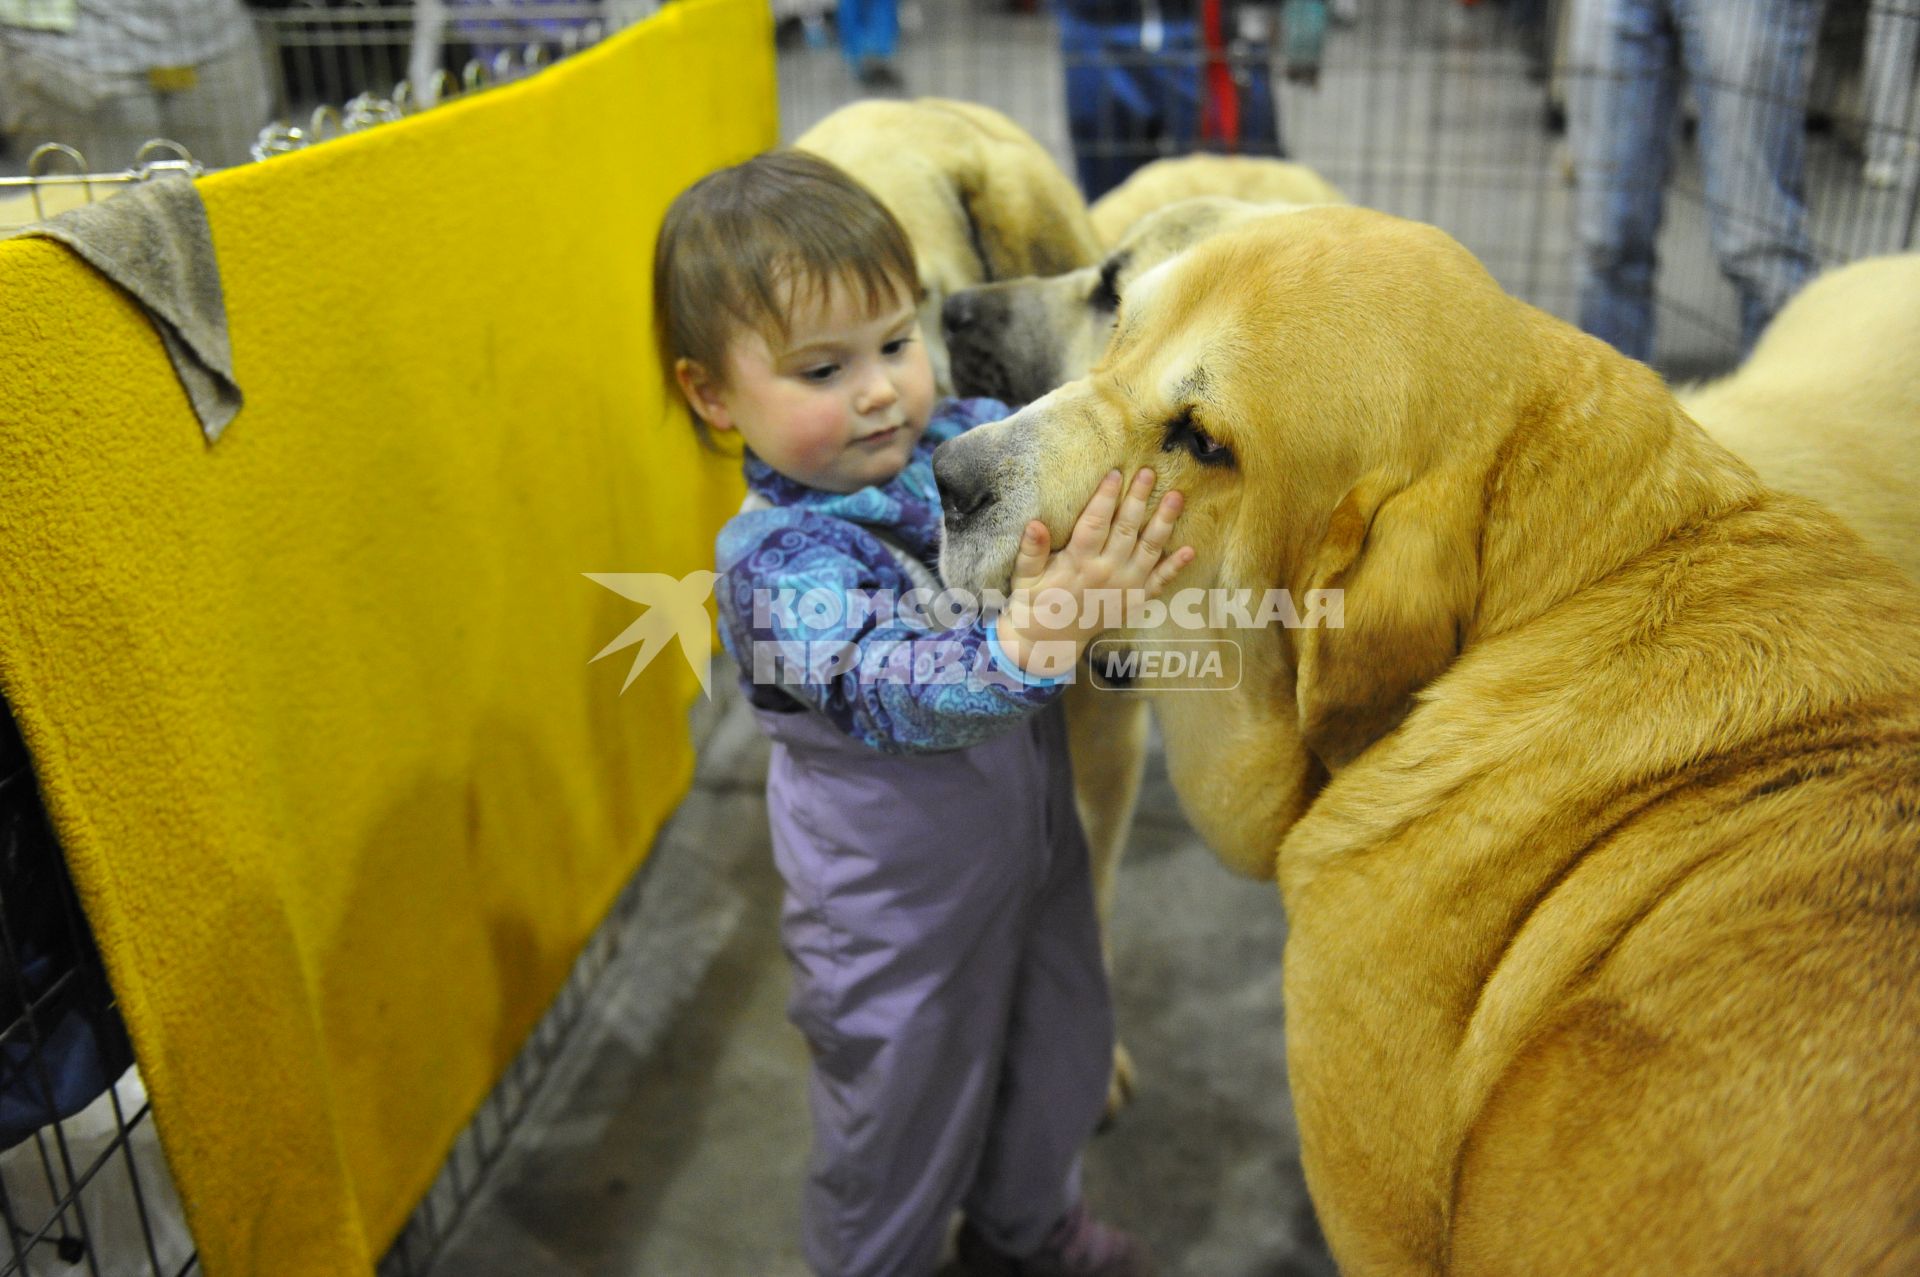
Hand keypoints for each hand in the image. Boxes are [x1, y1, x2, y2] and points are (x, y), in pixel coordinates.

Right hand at [997, 468, 1192, 677]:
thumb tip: (1035, 524)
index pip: (1095, 522)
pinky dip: (1175, 567)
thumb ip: (1031, 550)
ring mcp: (1125, 587)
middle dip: (1139, 499)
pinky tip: (1189, 550)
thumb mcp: (1025, 574)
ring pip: (1149, 549)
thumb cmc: (1034, 600)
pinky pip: (1159, 582)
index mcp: (1078, 562)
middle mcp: (1106, 573)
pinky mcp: (1135, 601)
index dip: (1105, 497)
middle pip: (1126, 529)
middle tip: (1150, 473)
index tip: (1116, 473)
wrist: (1050, 640)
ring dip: (1164, 522)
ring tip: (1177, 497)